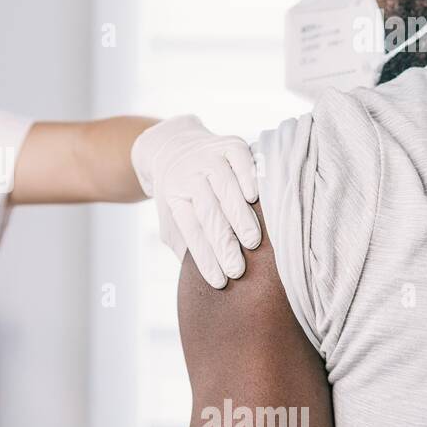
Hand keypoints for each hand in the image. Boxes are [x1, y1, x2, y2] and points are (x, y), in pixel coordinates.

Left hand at [131, 115, 260, 288]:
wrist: (174, 147)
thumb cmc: (181, 194)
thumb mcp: (172, 220)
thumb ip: (184, 243)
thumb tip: (199, 278)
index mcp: (175, 196)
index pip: (191, 231)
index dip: (204, 258)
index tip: (220, 282)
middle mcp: (190, 175)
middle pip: (208, 213)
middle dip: (223, 244)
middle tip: (238, 270)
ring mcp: (209, 157)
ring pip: (225, 188)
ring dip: (239, 217)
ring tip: (252, 243)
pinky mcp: (230, 144)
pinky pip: (241, 161)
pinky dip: (248, 179)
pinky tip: (254, 199)